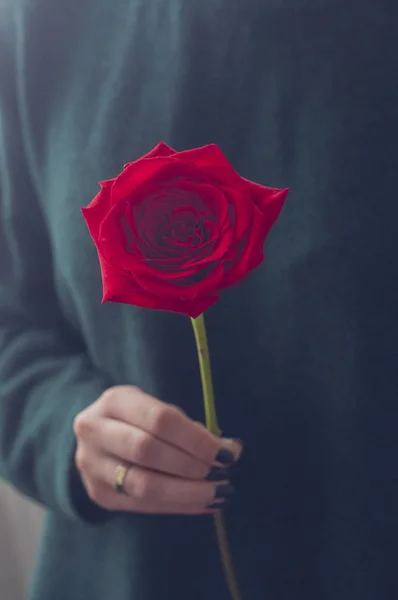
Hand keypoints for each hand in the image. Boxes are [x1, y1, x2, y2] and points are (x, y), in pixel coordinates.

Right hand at [73, 386, 241, 514]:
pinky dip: (178, 506)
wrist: (93, 438)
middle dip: (191, 465)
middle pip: (147, 451)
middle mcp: (95, 431)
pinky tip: (204, 504)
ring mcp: (93, 466)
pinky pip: (143, 506)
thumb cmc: (135, 419)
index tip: (227, 453)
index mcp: (115, 401)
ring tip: (218, 493)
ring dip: (187, 492)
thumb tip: (231, 448)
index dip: (196, 438)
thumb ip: (187, 426)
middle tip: (222, 474)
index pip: (160, 419)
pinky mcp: (99, 495)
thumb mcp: (154, 408)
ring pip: (143, 485)